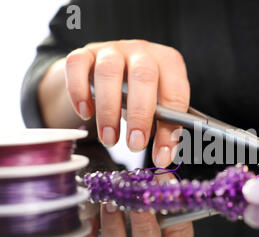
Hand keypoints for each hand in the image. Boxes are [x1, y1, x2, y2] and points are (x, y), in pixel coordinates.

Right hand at [65, 40, 189, 166]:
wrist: (105, 73)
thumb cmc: (139, 95)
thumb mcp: (157, 110)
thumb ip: (163, 130)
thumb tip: (164, 159)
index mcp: (169, 62)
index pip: (175, 93)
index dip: (170, 127)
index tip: (162, 156)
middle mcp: (142, 52)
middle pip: (144, 77)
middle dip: (140, 115)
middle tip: (136, 145)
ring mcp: (112, 50)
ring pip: (109, 72)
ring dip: (109, 111)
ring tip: (110, 140)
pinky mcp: (85, 54)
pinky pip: (77, 66)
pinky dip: (79, 92)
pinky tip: (85, 114)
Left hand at [78, 172, 193, 236]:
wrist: (117, 218)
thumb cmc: (142, 208)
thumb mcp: (155, 201)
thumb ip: (161, 192)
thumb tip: (160, 177)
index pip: (180, 235)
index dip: (172, 207)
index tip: (162, 182)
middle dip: (143, 225)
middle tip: (135, 199)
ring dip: (113, 229)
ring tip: (110, 202)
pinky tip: (90, 219)